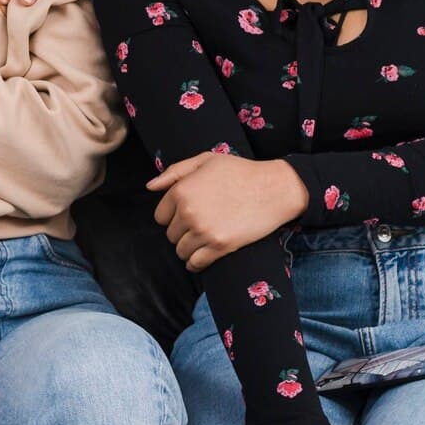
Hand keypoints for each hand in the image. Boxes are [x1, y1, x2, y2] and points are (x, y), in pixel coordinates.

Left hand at [150, 153, 307, 270]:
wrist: (274, 188)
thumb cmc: (240, 171)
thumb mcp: (205, 160)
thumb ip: (174, 172)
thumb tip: (150, 186)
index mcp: (181, 191)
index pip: (160, 216)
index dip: (172, 216)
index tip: (186, 214)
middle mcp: (188, 212)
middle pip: (170, 235)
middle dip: (181, 232)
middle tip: (199, 225)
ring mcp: (204, 231)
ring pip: (181, 251)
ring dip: (189, 248)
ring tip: (202, 240)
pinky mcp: (220, 246)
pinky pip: (195, 263)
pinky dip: (195, 264)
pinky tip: (201, 258)